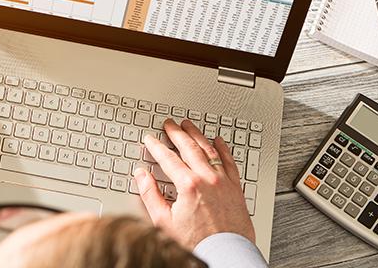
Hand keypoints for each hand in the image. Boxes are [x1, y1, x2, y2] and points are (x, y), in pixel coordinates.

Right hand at [135, 119, 254, 248]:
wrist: (224, 253)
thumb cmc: (196, 242)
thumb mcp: (164, 221)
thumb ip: (150, 195)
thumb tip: (141, 176)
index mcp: (188, 185)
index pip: (168, 158)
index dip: (156, 146)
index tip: (150, 139)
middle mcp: (207, 179)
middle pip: (189, 148)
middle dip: (177, 133)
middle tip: (170, 124)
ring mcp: (223, 182)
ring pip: (209, 150)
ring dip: (197, 135)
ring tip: (189, 126)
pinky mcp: (235, 188)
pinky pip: (229, 161)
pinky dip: (222, 149)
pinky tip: (218, 141)